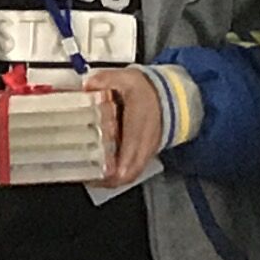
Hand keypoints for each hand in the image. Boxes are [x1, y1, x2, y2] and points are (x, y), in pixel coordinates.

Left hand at [87, 70, 168, 189]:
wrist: (171, 94)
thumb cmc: (149, 90)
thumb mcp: (128, 79)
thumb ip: (107, 80)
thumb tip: (88, 84)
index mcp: (138, 126)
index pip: (128, 155)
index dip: (113, 170)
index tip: (96, 174)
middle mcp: (144, 142)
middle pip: (129, 173)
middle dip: (109, 181)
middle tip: (91, 180)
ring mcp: (147, 149)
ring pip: (132, 174)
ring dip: (115, 180)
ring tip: (96, 178)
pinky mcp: (148, 151)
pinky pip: (135, 169)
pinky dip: (121, 173)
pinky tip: (108, 169)